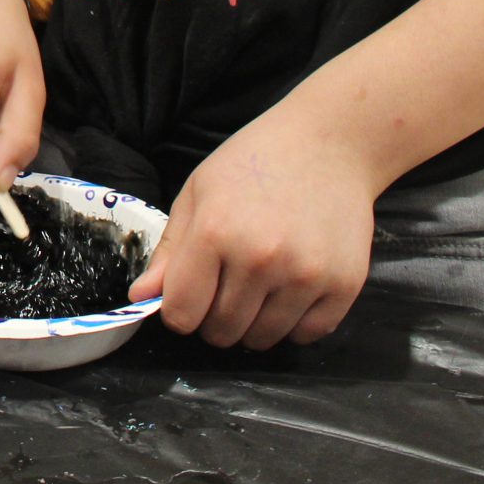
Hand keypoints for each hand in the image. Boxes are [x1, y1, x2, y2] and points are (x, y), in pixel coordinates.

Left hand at [130, 107, 381, 349]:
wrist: (329, 144)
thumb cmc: (255, 163)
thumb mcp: (198, 193)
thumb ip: (170, 251)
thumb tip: (141, 298)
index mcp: (215, 232)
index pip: (182, 313)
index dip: (179, 312)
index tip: (189, 298)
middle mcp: (260, 259)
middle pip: (222, 331)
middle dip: (214, 319)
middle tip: (224, 289)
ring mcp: (305, 275)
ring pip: (263, 338)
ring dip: (253, 324)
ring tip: (257, 286)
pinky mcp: (343, 286)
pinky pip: (307, 334)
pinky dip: (293, 324)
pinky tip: (288, 292)